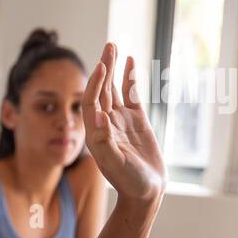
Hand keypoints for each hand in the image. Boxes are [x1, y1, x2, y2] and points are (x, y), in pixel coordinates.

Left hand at [81, 43, 164, 204]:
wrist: (146, 192)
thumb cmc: (129, 182)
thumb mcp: (116, 163)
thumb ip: (105, 141)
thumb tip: (99, 115)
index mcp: (96, 134)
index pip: (92, 102)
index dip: (95, 85)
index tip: (101, 66)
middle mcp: (106, 125)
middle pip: (101, 91)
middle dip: (104, 68)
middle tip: (109, 46)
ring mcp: (121, 121)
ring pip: (114, 89)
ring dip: (113, 69)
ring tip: (114, 47)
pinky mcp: (136, 122)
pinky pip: (131, 95)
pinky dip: (130, 79)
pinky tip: (131, 62)